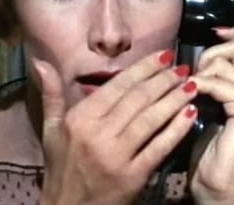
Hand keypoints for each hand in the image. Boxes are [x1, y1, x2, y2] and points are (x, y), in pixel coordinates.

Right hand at [35, 50, 198, 204]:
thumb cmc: (61, 166)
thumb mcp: (51, 129)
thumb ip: (51, 94)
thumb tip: (41, 62)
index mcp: (80, 119)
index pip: (118, 86)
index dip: (144, 68)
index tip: (164, 55)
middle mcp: (98, 134)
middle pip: (138, 99)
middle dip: (164, 80)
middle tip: (183, 68)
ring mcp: (116, 156)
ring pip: (151, 120)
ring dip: (174, 99)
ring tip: (192, 85)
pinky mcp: (133, 177)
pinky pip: (159, 147)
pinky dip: (177, 129)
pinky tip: (190, 114)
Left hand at [188, 27, 233, 203]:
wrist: (218, 179)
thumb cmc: (209, 146)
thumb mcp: (208, 103)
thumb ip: (211, 80)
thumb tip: (194, 58)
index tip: (215, 32)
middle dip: (212, 53)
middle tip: (195, 74)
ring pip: (228, 62)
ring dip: (203, 71)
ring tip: (191, 89)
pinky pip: (221, 82)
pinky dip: (202, 85)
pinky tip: (192, 95)